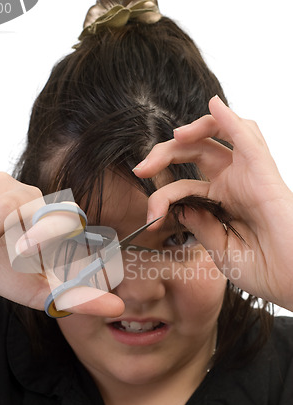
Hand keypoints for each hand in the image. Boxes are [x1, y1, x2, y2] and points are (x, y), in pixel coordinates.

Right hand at [0, 165, 123, 315]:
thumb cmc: (5, 271)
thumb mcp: (37, 290)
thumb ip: (74, 298)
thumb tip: (116, 309)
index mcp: (53, 220)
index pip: (63, 214)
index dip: (47, 228)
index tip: (22, 252)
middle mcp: (32, 197)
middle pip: (13, 203)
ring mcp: (4, 181)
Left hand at [133, 96, 292, 309]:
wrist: (291, 280)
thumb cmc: (263, 269)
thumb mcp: (220, 249)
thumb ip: (201, 225)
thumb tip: (179, 207)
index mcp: (222, 201)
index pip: (184, 184)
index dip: (161, 195)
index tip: (151, 216)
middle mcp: (234, 183)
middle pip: (196, 151)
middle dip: (165, 153)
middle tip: (143, 167)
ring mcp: (248, 175)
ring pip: (220, 135)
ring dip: (195, 129)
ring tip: (174, 136)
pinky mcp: (263, 172)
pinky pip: (246, 138)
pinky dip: (229, 120)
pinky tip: (214, 106)